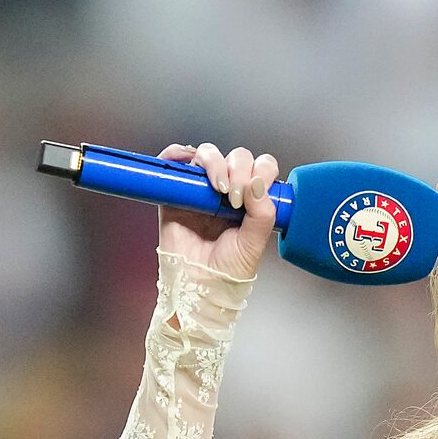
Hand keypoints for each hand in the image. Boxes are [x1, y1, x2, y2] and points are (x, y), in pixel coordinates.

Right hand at [155, 142, 278, 282]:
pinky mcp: (176, 193)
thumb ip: (263, 212)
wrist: (200, 285)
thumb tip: (256, 182)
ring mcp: (201, 189)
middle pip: (236, 157)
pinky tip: (185, 160)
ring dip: (214, 162)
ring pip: (208, 154)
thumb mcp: (255, 242)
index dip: (259, 171)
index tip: (253, 193)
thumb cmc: (227, 270)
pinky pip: (174, 162)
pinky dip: (177, 153)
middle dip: (238, 170)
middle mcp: (227, 190)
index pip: (261, 167)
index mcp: (251, 199)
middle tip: (234, 198)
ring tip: (217, 186)